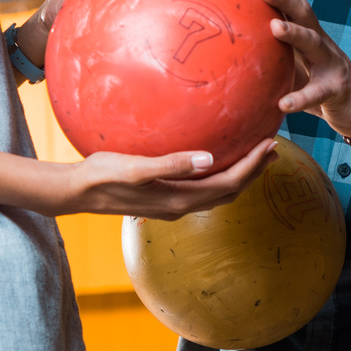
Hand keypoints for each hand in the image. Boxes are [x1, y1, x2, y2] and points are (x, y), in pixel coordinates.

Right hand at [58, 138, 277, 219]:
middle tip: (272, 148)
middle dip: (254, 171)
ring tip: (255, 156)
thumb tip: (209, 159)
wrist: (78, 192)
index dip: (252, 166)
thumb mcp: (137, 167)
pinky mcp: (165, 198)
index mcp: (180, 199)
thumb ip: (173, 164)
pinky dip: (220, 175)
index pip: (228, 184)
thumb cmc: (103, 175)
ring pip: (218, 193)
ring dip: (240, 175)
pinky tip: (216, 161)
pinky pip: (203, 190)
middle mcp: (182, 206)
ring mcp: (173, 205)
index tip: (268, 144)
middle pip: (230, 191)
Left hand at [245, 0, 350, 141]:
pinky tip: (284, 104)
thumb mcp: (290, 63)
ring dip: (294, 33)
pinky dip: (301, 97)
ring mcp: (330, 62)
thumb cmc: (316, 80)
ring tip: (274, 28)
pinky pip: (317, 92)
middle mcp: (319, 39)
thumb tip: (221, 53)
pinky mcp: (336, 89)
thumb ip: (266, 54)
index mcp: (304, 30)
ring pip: (313, 42)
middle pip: (301, 11)